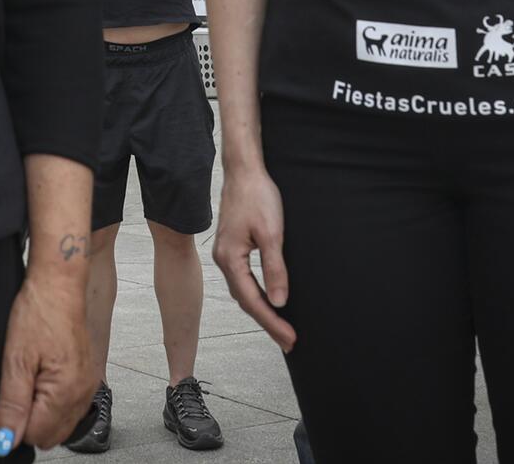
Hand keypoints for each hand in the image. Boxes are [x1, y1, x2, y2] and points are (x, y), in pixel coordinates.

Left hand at [0, 275, 93, 453]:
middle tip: (20, 383)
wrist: (59, 284)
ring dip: (42, 409)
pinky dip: (53, 399)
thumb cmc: (39, 311)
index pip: (35, 436)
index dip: (15, 421)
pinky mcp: (87, 376)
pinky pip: (69, 405)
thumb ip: (11, 406)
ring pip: (61, 422)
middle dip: (30, 418)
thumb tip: (5, 442)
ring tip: (31, 375)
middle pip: (51, 435)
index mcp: (66, 393)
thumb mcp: (15, 361)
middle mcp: (83, 394)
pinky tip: (43, 374)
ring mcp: (88, 385)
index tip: (10, 394)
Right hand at [211, 162, 296, 350]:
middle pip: (246, 300)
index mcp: (230, 259)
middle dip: (268, 322)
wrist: (244, 171)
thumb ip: (275, 269)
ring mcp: (225, 254)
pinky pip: (243, 279)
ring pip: (243, 291)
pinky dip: (256, 294)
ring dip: (262, 310)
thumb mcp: (272, 234)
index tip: (290, 338)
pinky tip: (268, 299)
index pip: (253, 300)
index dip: (272, 322)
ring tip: (281, 327)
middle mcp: (223, 259)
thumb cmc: (258, 197)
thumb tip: (280, 301)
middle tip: (290, 341)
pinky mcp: (232, 247)